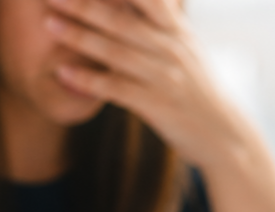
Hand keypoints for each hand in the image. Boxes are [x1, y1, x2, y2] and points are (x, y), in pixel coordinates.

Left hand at [45, 0, 274, 211]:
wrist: (226, 135)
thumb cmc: (199, 91)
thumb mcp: (187, 49)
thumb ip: (164, 23)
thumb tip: (152, 4)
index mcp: (176, 30)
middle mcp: (170, 48)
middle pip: (120, 18)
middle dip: (84, 3)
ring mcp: (163, 76)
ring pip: (114, 51)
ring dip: (78, 36)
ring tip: (48, 23)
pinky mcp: (156, 104)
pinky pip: (115, 88)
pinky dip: (88, 80)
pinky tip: (63, 72)